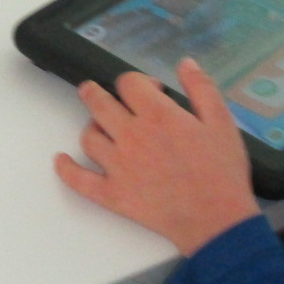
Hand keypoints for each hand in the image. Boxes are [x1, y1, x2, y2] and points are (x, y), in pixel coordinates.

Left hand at [54, 62, 259, 255]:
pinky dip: (66, 169)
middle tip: (94, 91)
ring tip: (99, 126)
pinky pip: (79, 180)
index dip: (137, 81)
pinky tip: (60, 160)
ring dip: (92, 126)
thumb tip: (185, 63)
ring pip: (88, 137)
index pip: (129, 83)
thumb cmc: (222, 171)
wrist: (216, 220)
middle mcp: (130, 135)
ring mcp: (116, 165)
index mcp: (156, 114)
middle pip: (99, 103)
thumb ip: (202, 88)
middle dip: (95, 92)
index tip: (150, 89)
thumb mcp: (222, 122)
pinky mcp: (111, 194)